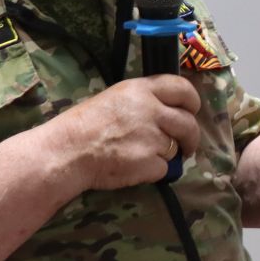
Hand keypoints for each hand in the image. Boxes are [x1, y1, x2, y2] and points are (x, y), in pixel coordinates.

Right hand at [55, 76, 202, 190]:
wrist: (67, 152)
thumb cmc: (85, 125)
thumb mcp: (115, 98)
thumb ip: (144, 101)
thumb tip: (168, 110)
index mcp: (141, 89)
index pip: (183, 89)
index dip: (192, 102)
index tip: (191, 112)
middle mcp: (151, 110)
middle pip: (189, 123)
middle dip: (191, 137)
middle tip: (185, 145)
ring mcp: (152, 137)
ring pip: (177, 147)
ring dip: (171, 154)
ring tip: (150, 155)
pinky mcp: (150, 163)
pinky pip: (165, 169)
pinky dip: (155, 171)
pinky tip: (136, 168)